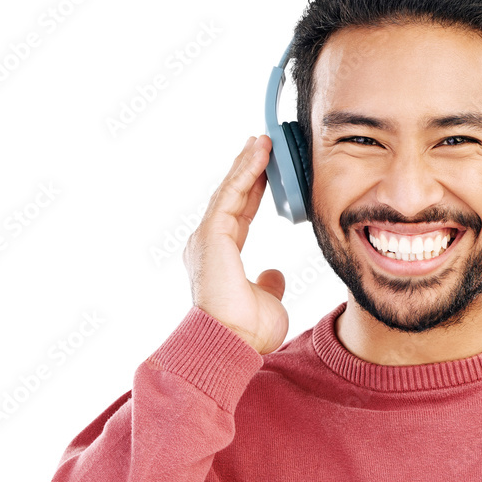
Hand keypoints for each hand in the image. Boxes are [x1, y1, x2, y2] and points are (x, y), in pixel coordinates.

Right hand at [183, 135, 288, 354]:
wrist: (231, 341)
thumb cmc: (246, 330)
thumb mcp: (267, 300)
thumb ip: (268, 283)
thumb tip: (274, 274)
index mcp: (221, 255)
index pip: (241, 213)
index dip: (253, 190)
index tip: (267, 169)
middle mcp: (209, 242)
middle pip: (232, 196)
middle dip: (248, 168)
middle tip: (263, 143)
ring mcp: (207, 237)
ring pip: (229, 190)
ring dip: (247, 163)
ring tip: (262, 140)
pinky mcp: (211, 234)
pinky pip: (230, 195)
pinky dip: (245, 171)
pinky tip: (258, 152)